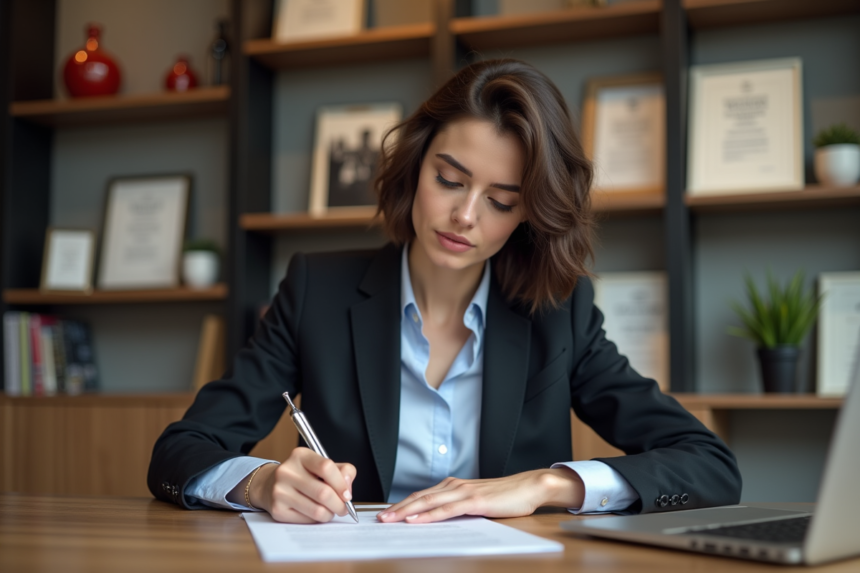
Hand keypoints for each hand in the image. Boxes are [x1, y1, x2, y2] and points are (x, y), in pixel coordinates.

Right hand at [249, 447, 355, 522]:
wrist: (270, 484)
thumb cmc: (303, 475)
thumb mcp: (321, 465)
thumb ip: (342, 471)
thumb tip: (347, 488)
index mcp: (300, 456)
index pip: (326, 467)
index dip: (341, 483)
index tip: (347, 494)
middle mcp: (287, 471)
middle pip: (323, 493)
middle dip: (339, 504)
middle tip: (343, 508)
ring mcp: (280, 491)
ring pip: (317, 510)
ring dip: (329, 514)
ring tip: (330, 511)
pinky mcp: (277, 509)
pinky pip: (307, 520)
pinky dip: (316, 519)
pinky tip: (314, 513)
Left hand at [377, 468, 583, 523]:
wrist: (529, 487)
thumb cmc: (505, 496)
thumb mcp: (476, 501)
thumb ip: (458, 506)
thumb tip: (439, 518)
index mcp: (454, 486)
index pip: (422, 496)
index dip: (402, 505)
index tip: (386, 514)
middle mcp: (455, 486)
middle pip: (420, 498)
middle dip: (397, 508)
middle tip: (379, 519)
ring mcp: (463, 492)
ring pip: (428, 502)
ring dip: (407, 511)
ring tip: (390, 519)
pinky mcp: (474, 501)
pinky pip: (446, 509)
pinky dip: (428, 515)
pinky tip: (417, 520)